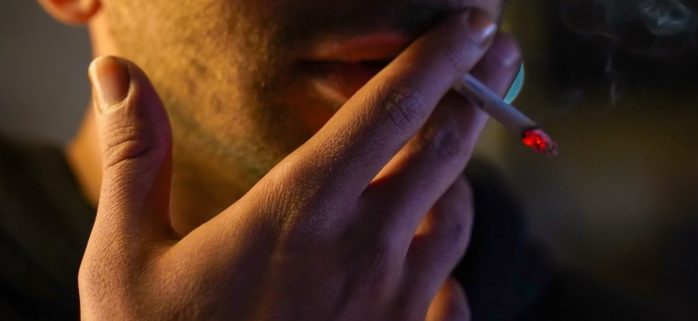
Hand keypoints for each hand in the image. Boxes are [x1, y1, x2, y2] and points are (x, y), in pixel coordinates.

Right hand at [79, 8, 521, 320]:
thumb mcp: (126, 263)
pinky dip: (451, 265)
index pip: (387, 111)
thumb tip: (118, 75)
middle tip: (501, 57)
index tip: (471, 24)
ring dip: (461, 178)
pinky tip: (436, 267)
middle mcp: (363, 252)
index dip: (437, 58)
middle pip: (445, 151)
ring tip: (453, 158)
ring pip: (459, 218)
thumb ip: (134, 163)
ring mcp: (395, 306)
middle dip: (480, 93)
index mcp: (298, 214)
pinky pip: (455, 294)